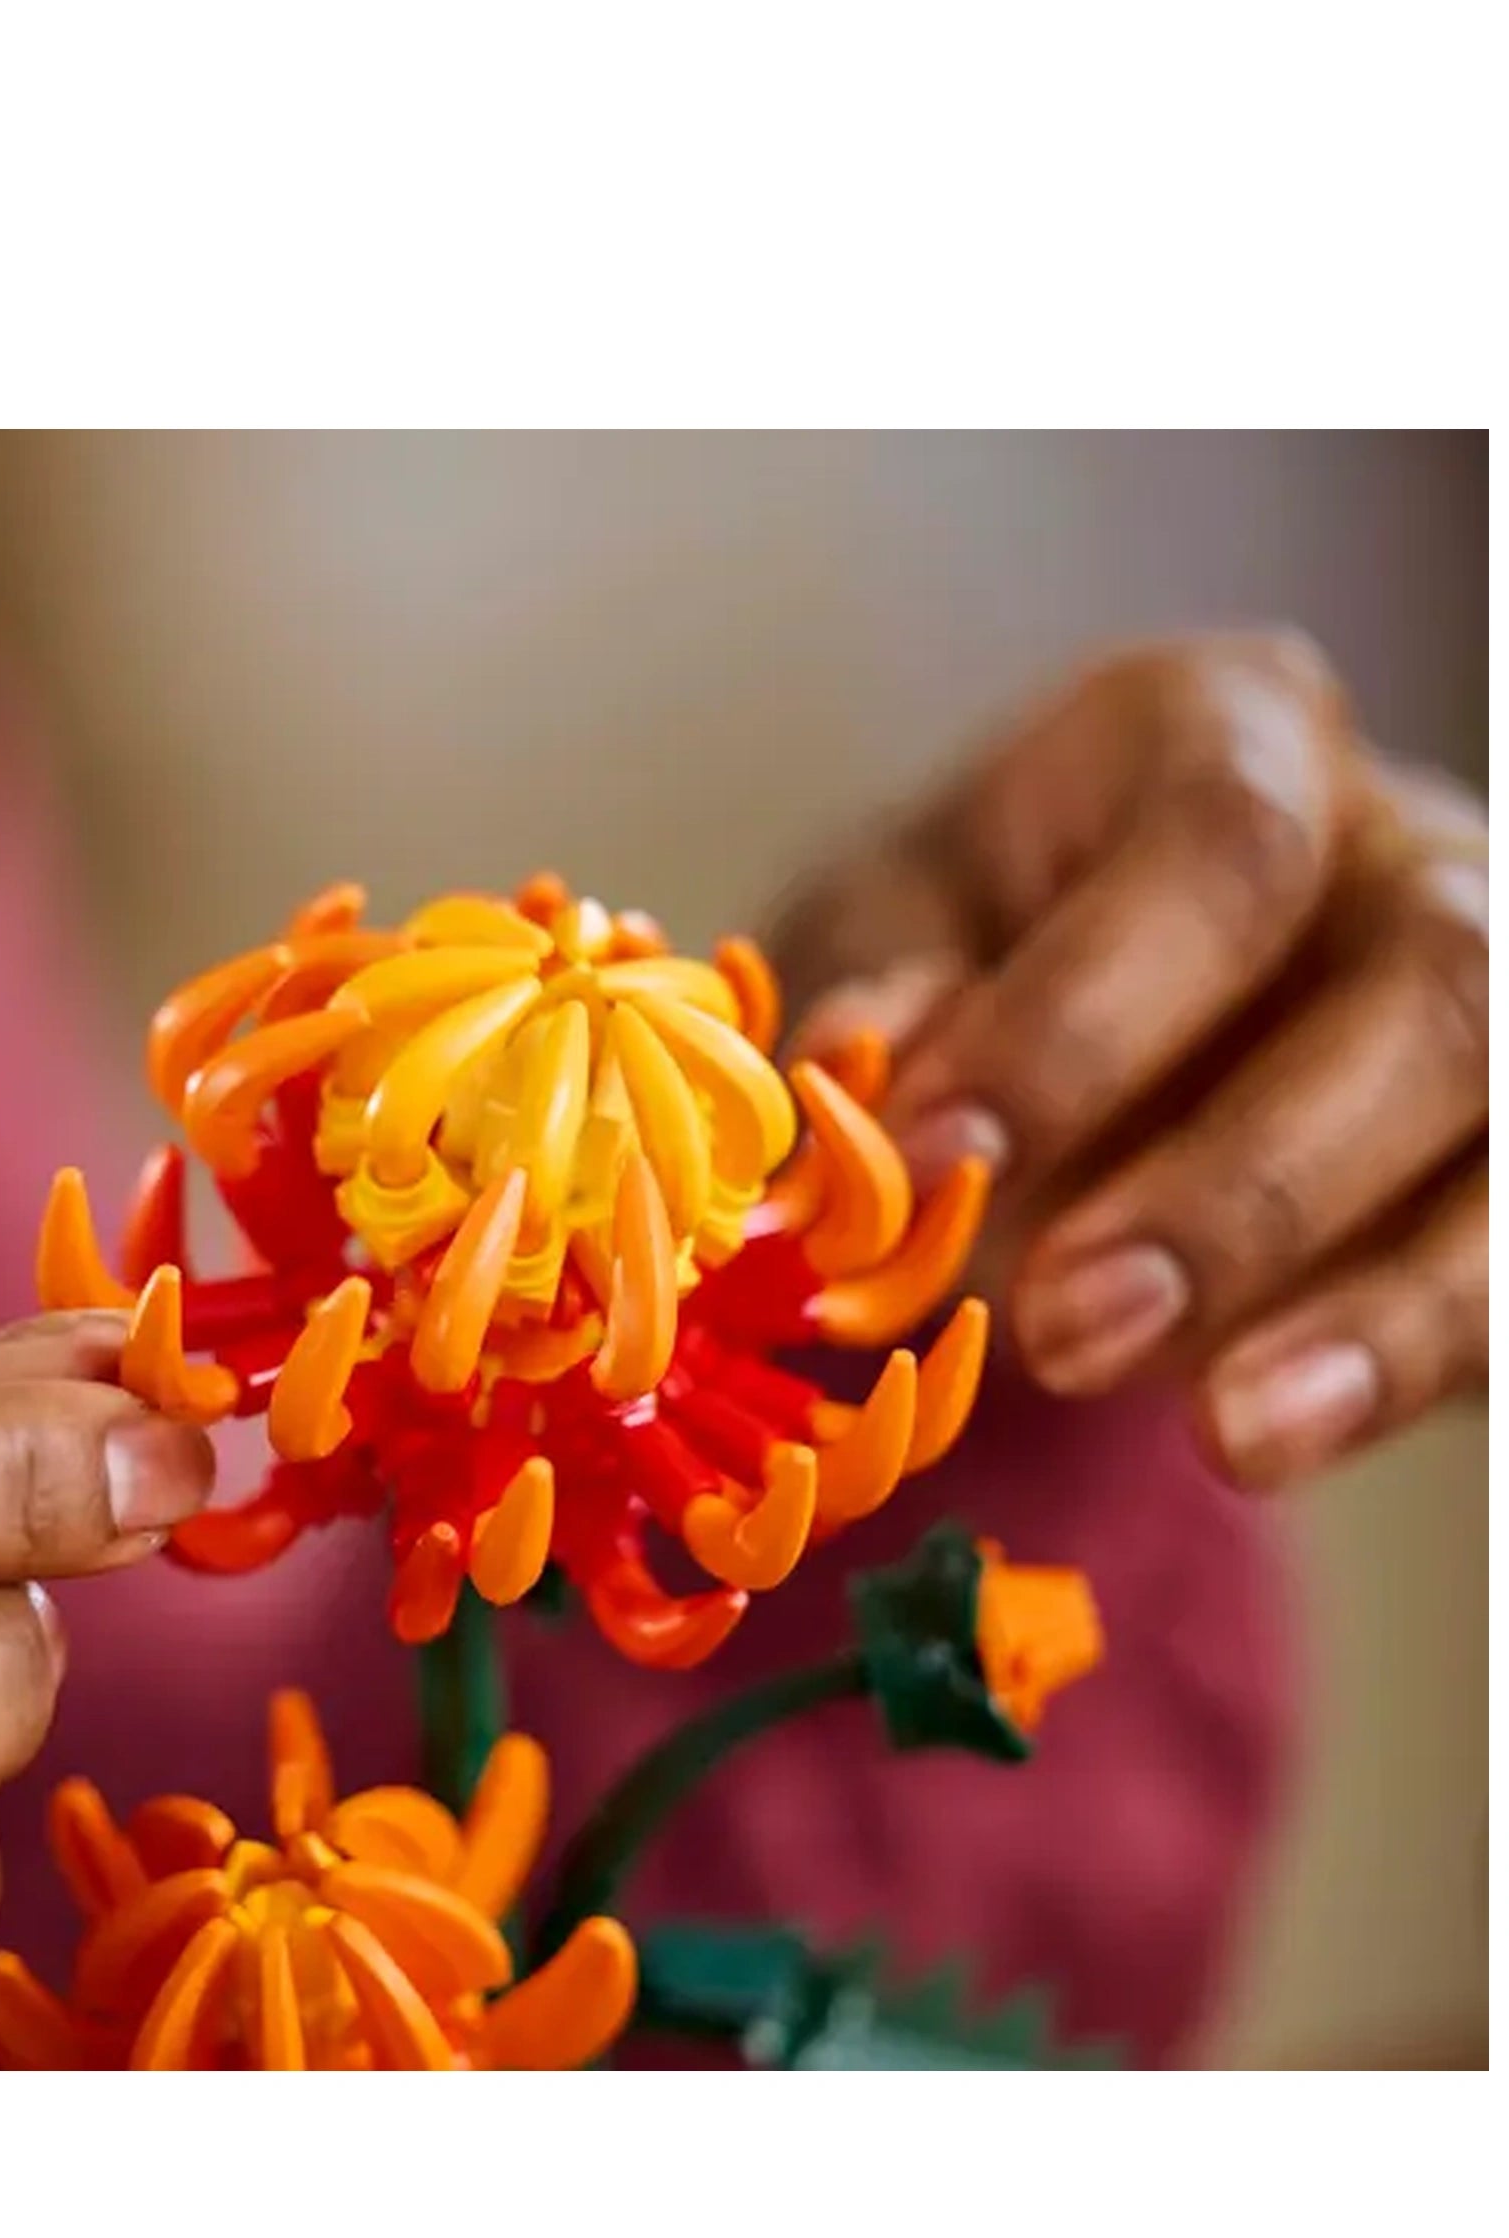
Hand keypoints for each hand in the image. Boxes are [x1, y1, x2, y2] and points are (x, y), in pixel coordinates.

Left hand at [771, 631, 1485, 1490]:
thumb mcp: (883, 933)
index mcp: (1229, 736)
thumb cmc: (960, 949)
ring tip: (1228, 1434)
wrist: (1061, 1036)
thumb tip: (858, 1059)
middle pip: (1430, 989)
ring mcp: (1506, 1007)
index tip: (938, 1157)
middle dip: (1246, 1185)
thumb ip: (881, 985)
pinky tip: (1281, 1435)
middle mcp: (1408, 850)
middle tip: (1067, 1328)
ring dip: (1383, 1306)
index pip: (1219, 845)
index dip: (1086, 1015)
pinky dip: (1416, 1359)